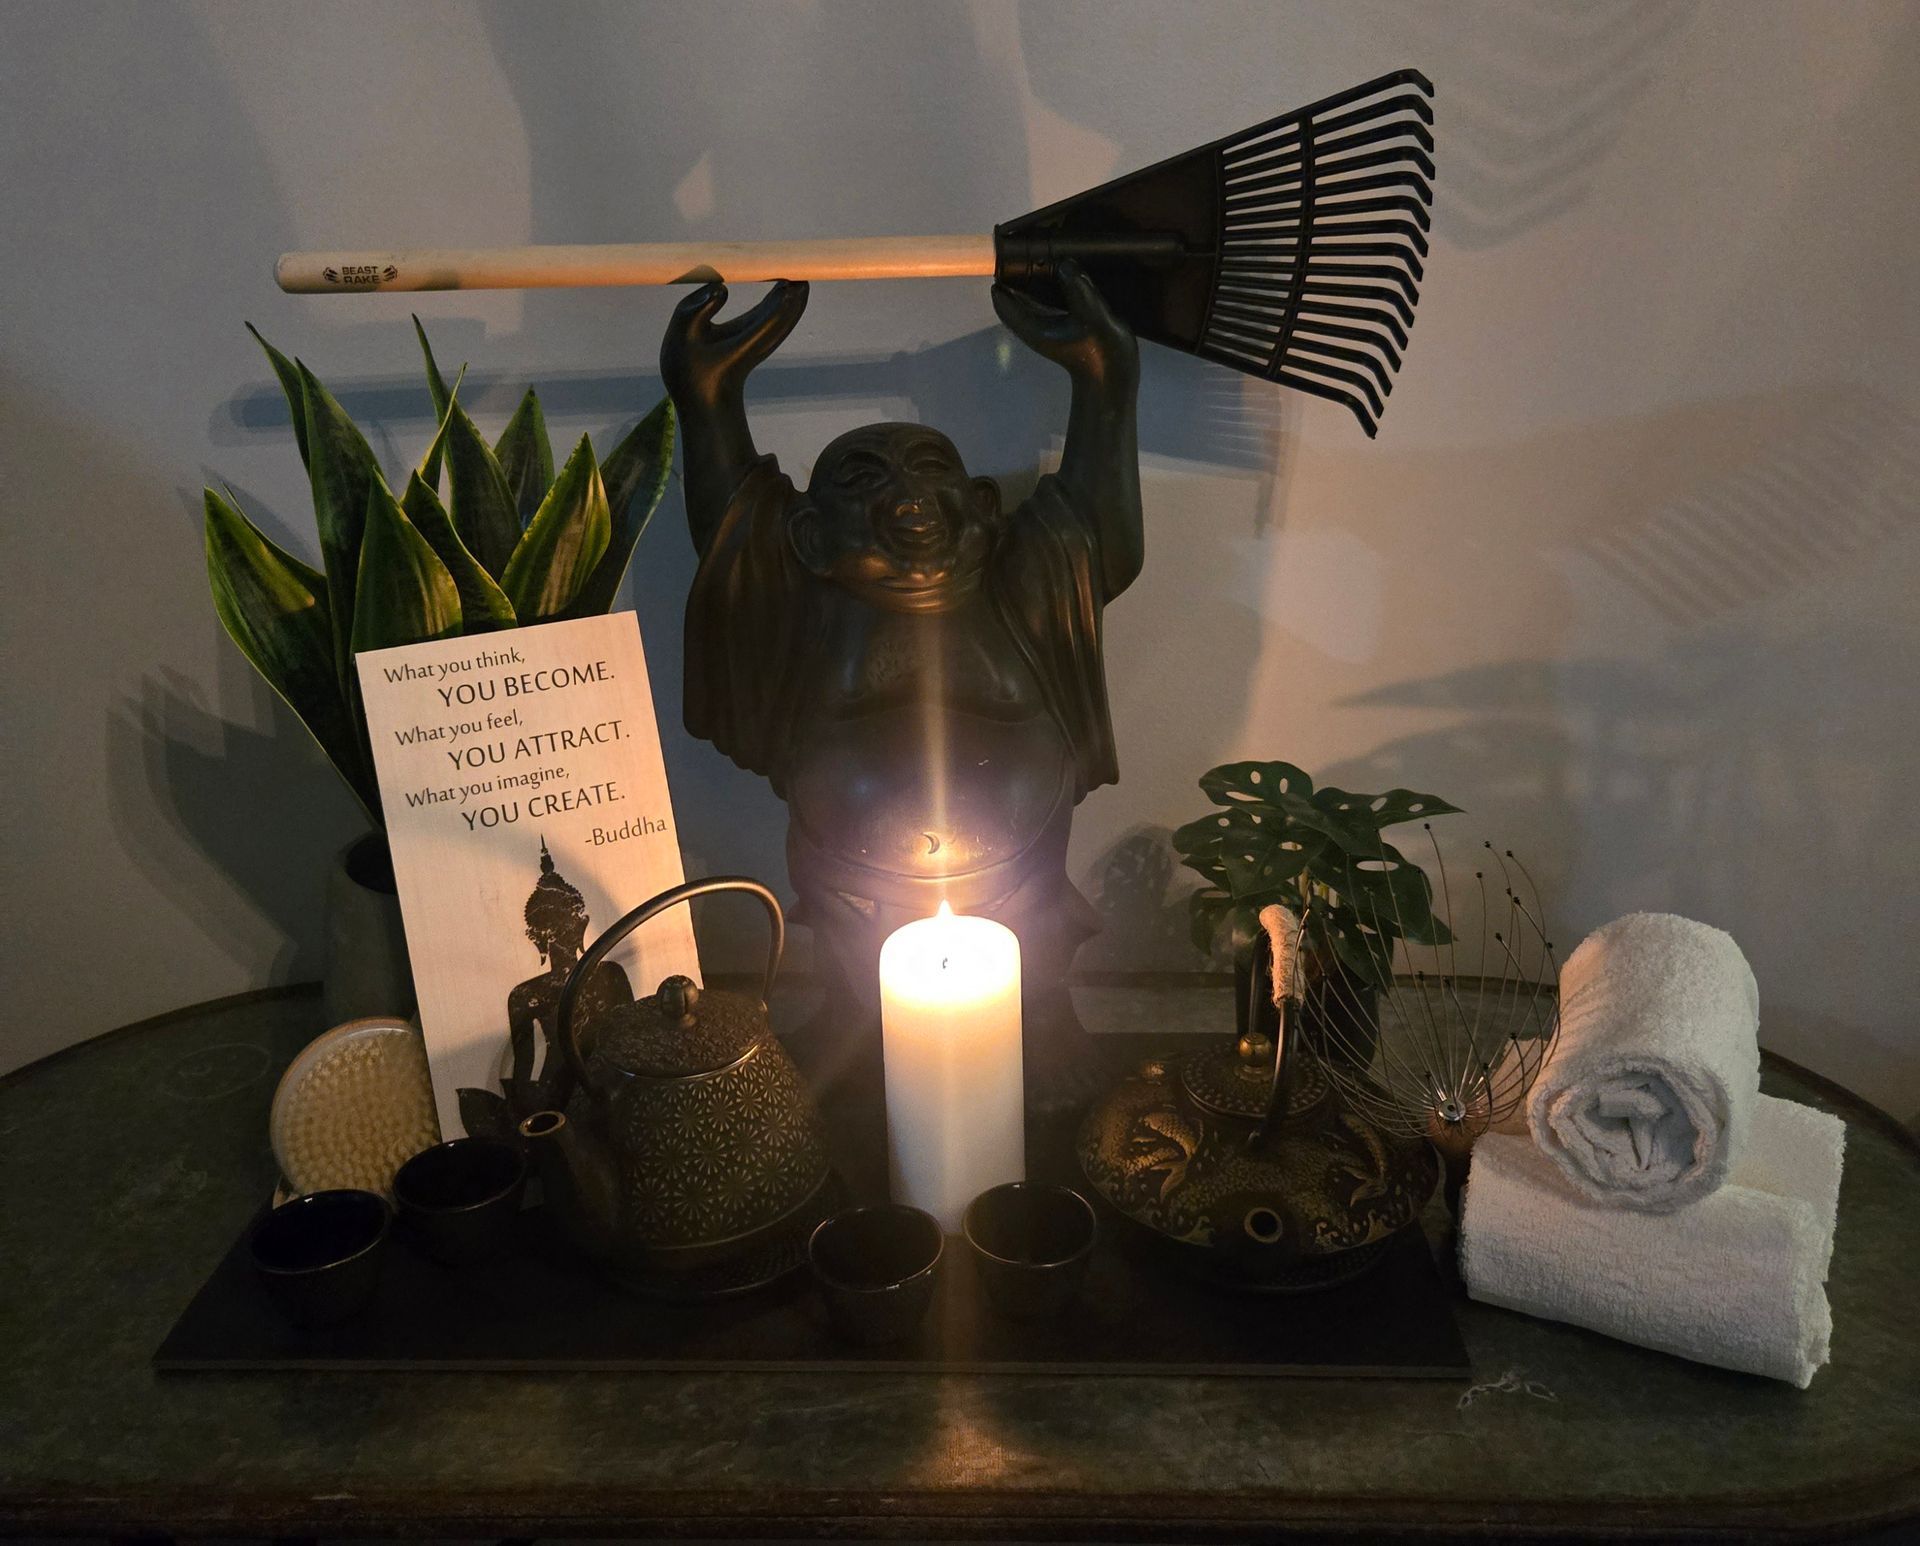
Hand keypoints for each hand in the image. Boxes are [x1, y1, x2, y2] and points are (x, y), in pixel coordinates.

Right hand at [661, 278, 809, 401]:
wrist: (703, 405)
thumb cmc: (688, 372)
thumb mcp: (682, 336)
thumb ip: (697, 309)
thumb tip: (722, 288)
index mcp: (747, 340)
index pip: (775, 312)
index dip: (786, 290)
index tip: (792, 269)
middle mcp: (762, 341)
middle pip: (789, 311)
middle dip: (795, 285)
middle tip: (799, 258)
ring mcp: (763, 343)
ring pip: (787, 315)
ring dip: (793, 292)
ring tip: (795, 267)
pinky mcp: (758, 342)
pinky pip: (778, 318)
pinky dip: (784, 301)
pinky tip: (783, 288)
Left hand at [991, 259, 1137, 389]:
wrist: (1115, 374)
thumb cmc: (1100, 350)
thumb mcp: (1092, 316)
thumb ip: (1078, 289)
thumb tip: (1064, 264)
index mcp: (1034, 327)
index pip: (1005, 303)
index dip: (1001, 279)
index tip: (1005, 254)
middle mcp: (1037, 325)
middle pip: (1015, 296)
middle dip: (1015, 273)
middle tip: (1023, 245)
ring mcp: (1050, 324)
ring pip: (1031, 296)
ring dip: (1033, 277)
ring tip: (1042, 251)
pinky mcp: (1063, 321)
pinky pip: (1047, 297)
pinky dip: (1050, 283)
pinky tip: (1063, 269)